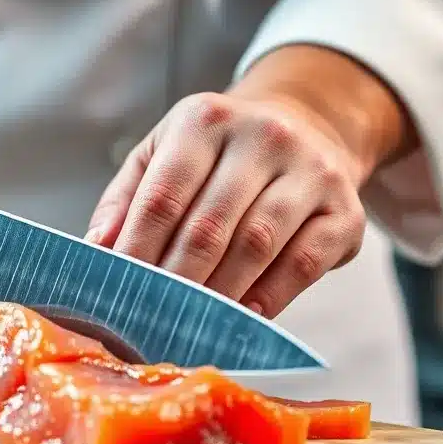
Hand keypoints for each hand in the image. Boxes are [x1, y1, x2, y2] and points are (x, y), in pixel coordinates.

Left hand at [86, 45, 414, 317]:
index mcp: (204, 119)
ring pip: (257, 245)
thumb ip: (127, 199)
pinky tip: (242, 318)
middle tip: (150, 320)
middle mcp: (263, 136)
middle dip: (175, 281)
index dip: (137, 250)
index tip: (117, 291)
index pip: (163, 195)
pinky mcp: (345, 211)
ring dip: (218, 294)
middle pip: (209, 225)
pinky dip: (270, 297)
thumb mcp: (164, 153)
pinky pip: (304, 264)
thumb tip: (97, 249)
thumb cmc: (219, 153)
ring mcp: (311, 171)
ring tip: (189, 324)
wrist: (309, 126)